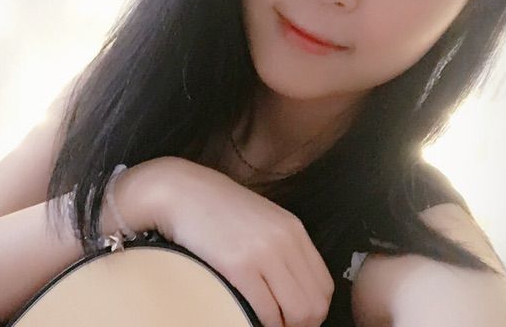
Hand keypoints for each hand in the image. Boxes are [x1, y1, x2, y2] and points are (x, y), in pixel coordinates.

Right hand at [150, 157, 333, 326]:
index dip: (313, 311)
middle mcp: (285, 240)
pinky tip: (246, 315)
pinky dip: (260, 322)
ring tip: (263, 322)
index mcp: (293, 229)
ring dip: (282, 326)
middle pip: (316, 304)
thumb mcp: (259, 219)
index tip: (292, 318)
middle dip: (301, 324)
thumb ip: (280, 245)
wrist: (181, 191)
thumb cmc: (215, 208)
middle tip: (278, 325)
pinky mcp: (239, 265)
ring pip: (298, 313)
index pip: (324, 286)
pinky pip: (267, 312)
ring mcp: (264, 252)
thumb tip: (291, 285)